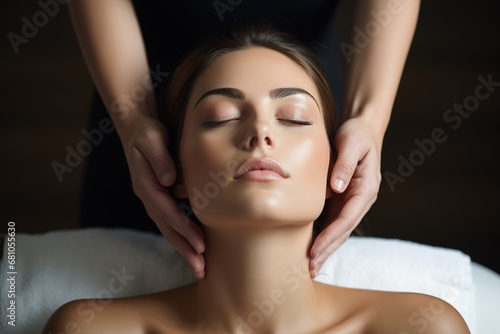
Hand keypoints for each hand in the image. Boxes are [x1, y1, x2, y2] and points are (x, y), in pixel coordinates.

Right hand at [122, 114, 205, 278]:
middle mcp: (147, 195)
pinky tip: (194, 246)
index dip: (183, 228)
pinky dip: (182, 235)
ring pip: (169, 228)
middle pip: (167, 227)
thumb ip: (160, 158)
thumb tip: (168, 180)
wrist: (136, 129)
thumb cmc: (147, 133)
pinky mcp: (160, 197)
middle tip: (201, 268)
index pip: (167, 211)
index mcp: (145, 184)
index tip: (200, 244)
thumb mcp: (152, 139)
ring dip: (183, 247)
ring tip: (199, 266)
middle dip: (184, 248)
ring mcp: (153, 198)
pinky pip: (171, 221)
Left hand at [309, 116, 381, 277]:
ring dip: (325, 248)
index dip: (331, 236)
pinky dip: (323, 235)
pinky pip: (333, 221)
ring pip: (338, 230)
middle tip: (311, 269)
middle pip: (343, 230)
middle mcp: (360, 199)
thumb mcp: (351, 142)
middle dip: (327, 250)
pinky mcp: (343, 199)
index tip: (315, 250)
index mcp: (365, 189)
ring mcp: (352, 201)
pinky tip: (311, 247)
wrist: (362, 129)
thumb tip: (336, 187)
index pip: (347, 218)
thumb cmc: (357, 134)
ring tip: (311, 267)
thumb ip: (344, 164)